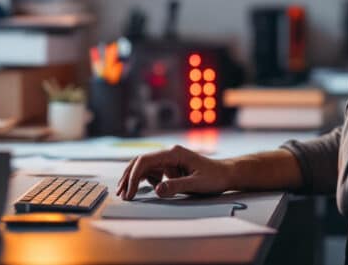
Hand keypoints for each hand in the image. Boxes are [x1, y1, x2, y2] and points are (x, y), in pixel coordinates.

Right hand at [117, 145, 231, 199]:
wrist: (226, 174)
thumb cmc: (214, 177)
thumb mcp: (196, 184)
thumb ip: (176, 186)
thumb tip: (157, 189)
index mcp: (174, 154)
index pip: (146, 161)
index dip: (134, 176)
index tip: (130, 192)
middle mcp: (169, 154)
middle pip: (141, 162)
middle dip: (129, 177)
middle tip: (121, 193)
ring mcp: (169, 160)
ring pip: (144, 167)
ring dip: (134, 179)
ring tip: (127, 193)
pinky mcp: (170, 167)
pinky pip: (152, 171)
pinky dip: (144, 180)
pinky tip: (144, 189)